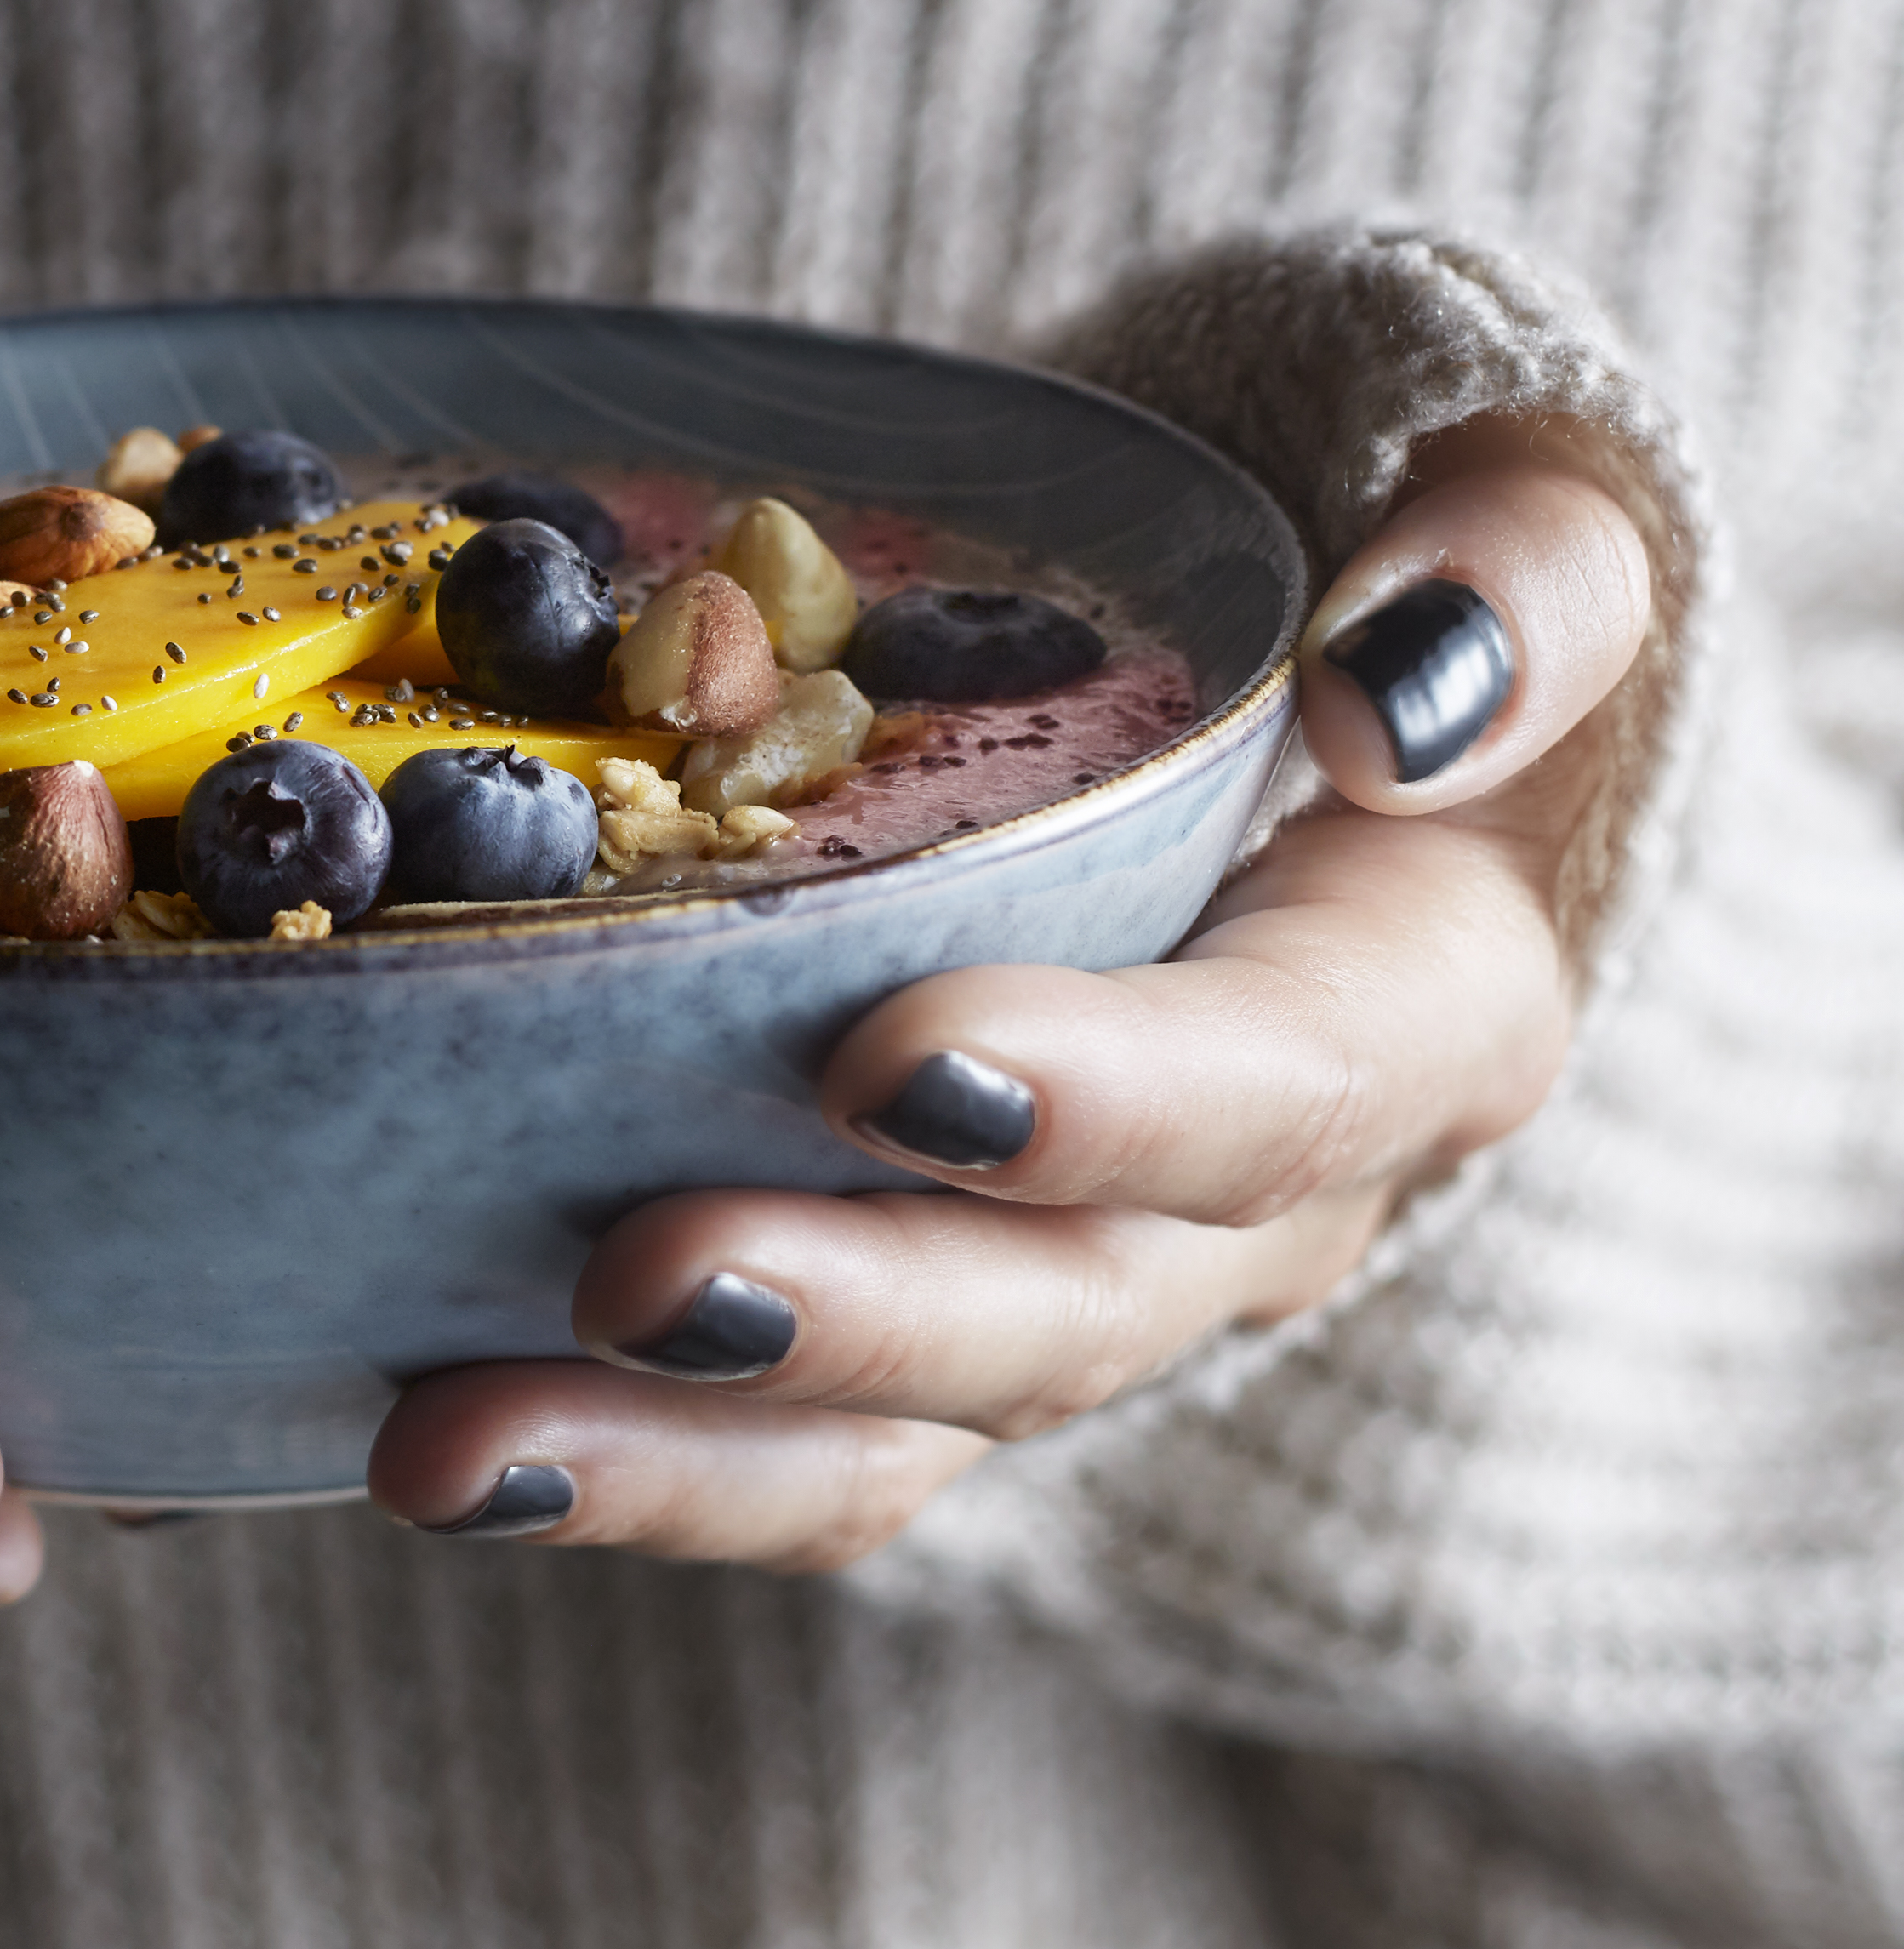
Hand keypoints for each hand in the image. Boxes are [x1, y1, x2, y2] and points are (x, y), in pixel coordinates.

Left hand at [366, 431, 1656, 1565]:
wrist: (1306, 665)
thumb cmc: (1404, 551)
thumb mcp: (1536, 492)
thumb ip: (1527, 567)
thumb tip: (1396, 694)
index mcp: (1414, 1018)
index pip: (1275, 1096)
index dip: (1095, 1105)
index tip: (892, 1063)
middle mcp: (1249, 1209)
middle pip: (1059, 1316)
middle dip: (845, 1313)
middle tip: (633, 1280)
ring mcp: (1068, 1288)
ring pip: (890, 1437)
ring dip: (667, 1456)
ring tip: (445, 1448)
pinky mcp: (910, 1323)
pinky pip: (770, 1435)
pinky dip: (605, 1453)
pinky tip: (411, 1437)